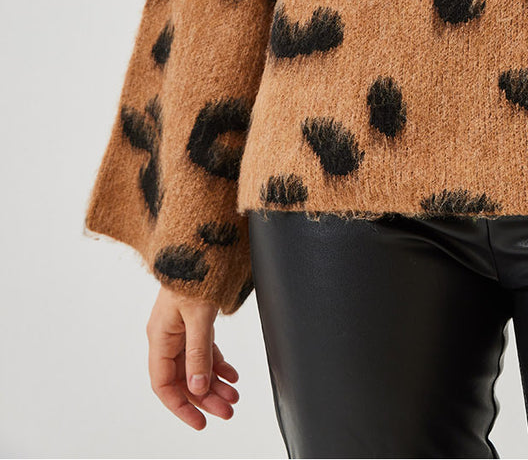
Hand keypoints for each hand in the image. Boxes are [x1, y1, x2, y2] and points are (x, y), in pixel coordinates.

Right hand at [147, 285, 239, 428]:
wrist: (200, 238)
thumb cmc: (193, 271)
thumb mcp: (198, 314)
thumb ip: (198, 352)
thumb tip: (198, 387)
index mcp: (160, 337)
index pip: (164, 384)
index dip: (180, 406)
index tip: (200, 422)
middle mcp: (168, 336)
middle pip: (183, 378)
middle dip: (205, 398)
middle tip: (228, 412)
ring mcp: (182, 329)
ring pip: (196, 366)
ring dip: (214, 384)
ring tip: (235, 397)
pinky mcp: (196, 321)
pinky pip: (205, 350)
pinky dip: (218, 364)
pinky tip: (233, 376)